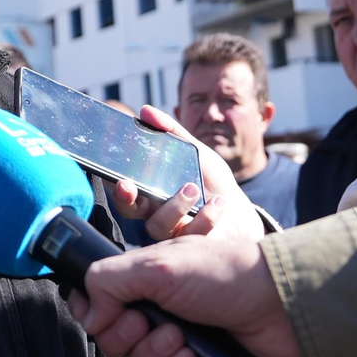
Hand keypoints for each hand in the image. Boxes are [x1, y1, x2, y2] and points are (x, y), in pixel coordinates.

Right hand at [67, 236, 301, 356]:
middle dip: (126, 334)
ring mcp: (176, 348)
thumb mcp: (158, 264)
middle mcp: (156, 315)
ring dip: (154, 355)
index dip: (93, 312)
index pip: (97, 304)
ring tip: (182, 339)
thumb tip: (89, 314)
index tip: (102, 311)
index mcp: (144, 284)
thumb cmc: (224, 275)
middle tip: (151, 320)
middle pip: (112, 342)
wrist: (279, 307)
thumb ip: (109, 280)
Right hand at [109, 105, 265, 241]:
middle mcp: (154, 213)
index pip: (125, 189)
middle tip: (130, 186)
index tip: (116, 175)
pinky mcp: (192, 246)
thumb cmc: (211, 182)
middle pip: (129, 210)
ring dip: (173, 206)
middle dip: (126, 199)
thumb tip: (146, 110)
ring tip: (192, 188)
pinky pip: (190, 236)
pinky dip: (204, 218)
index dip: (116, 184)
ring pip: (158, 226)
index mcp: (150, 191)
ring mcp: (171, 232)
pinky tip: (217, 204)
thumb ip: (172, 132)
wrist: (240, 211)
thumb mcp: (195, 152)